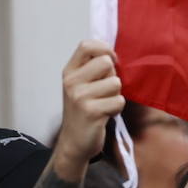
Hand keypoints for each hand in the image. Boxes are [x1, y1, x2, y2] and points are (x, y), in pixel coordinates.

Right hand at [54, 40, 123, 171]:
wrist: (74, 143)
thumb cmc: (83, 110)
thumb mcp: (81, 85)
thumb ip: (93, 67)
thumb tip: (114, 53)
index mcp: (69, 72)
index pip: (86, 45)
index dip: (104, 49)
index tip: (110, 61)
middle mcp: (71, 82)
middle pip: (106, 62)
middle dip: (113, 76)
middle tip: (104, 91)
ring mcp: (80, 97)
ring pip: (115, 82)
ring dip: (115, 95)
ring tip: (104, 104)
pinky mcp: (91, 112)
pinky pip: (119, 101)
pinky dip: (117, 109)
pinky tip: (105, 115)